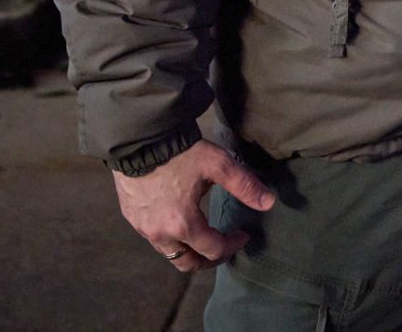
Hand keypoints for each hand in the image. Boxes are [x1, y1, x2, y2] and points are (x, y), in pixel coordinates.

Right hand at [111, 139, 274, 271]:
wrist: (140, 139)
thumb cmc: (181, 152)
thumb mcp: (218, 165)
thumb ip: (244, 186)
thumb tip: (269, 203)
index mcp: (183, 224)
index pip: (213, 250)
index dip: (233, 246)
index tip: (243, 235)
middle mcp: (159, 234)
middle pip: (187, 263)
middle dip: (209, 260)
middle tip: (224, 246)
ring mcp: (142, 228)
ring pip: (168, 253)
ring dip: (189, 250)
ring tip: (204, 237)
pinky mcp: (131, 218)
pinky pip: (154, 239)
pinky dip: (171, 238)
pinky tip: (180, 222)